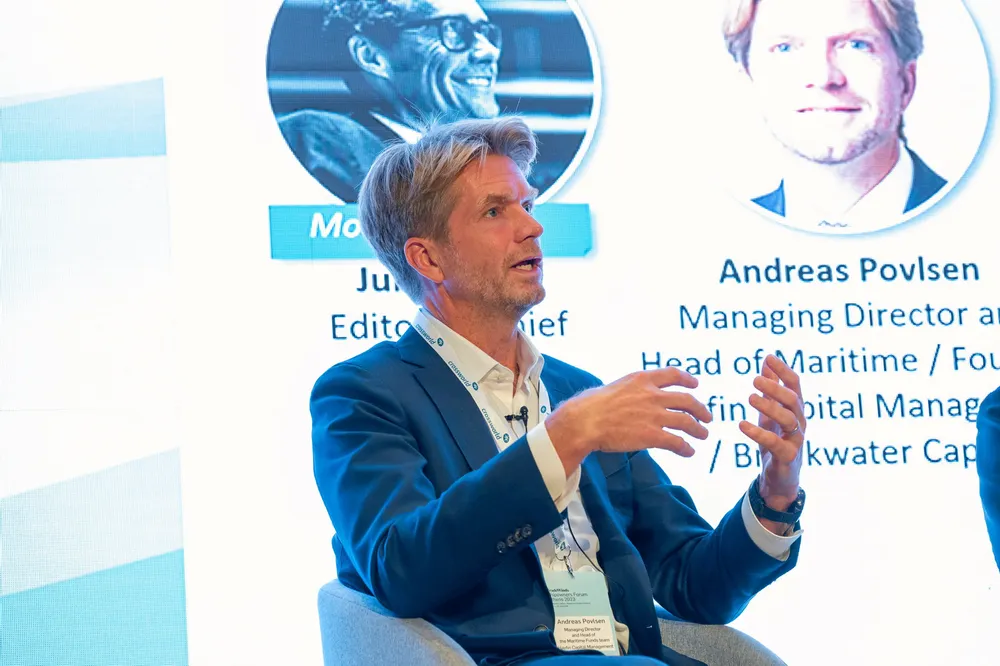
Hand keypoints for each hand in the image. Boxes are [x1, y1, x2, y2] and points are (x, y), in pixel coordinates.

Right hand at [546, 368, 713, 474]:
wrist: (585, 421)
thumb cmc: (592, 405)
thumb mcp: (615, 386)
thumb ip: (631, 390)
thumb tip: (634, 397)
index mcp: (642, 379)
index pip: (672, 374)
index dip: (687, 379)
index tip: (695, 384)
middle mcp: (653, 395)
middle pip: (686, 400)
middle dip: (700, 409)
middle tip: (707, 416)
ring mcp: (654, 415)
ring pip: (686, 421)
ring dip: (698, 429)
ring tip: (703, 435)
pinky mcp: (652, 435)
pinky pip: (677, 442)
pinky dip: (686, 448)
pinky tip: (689, 452)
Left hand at [738, 355, 804, 508]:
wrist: (780, 478)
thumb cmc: (776, 440)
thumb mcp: (771, 412)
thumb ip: (770, 389)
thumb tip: (766, 361)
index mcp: (796, 409)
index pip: (795, 385)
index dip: (783, 370)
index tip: (768, 357)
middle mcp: (800, 422)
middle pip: (793, 400)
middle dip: (775, 388)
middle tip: (755, 379)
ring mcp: (796, 440)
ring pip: (788, 419)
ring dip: (769, 407)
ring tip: (749, 397)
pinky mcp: (787, 456)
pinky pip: (775, 443)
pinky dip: (758, 433)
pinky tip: (742, 424)